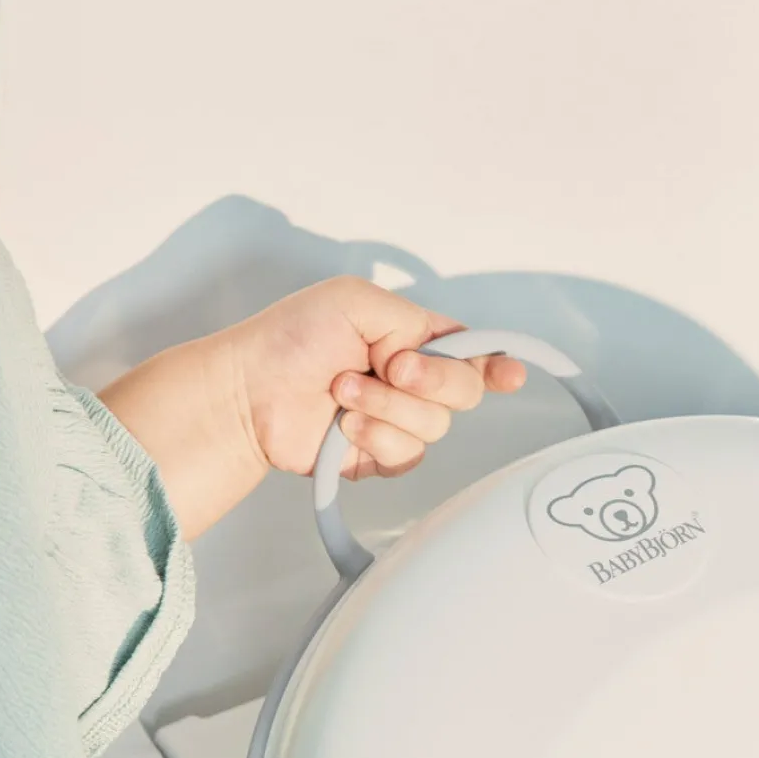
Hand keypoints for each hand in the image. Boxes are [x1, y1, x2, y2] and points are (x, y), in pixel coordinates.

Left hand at [230, 276, 525, 479]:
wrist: (249, 392)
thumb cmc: (290, 338)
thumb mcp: (356, 301)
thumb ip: (413, 321)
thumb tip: (431, 354)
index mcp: (414, 338)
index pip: (472, 353)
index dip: (497, 366)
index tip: (510, 376)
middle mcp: (412, 381)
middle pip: (464, 392)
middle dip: (430, 380)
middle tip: (390, 366)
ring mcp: (396, 420)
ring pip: (434, 428)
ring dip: (387, 406)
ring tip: (342, 391)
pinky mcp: (377, 456)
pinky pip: (405, 456)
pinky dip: (375, 438)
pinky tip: (344, 426)